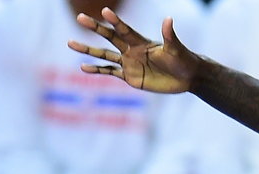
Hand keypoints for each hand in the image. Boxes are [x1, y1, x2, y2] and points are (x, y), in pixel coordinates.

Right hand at [69, 8, 199, 93]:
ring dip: (88, 50)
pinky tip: (83, 67)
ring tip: (71, 43)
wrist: (187, 77)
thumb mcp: (176, 48)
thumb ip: (169, 35)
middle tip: (79, 18)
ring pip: (104, 55)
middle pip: (109, 37)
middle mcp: (132, 50)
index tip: (103, 12)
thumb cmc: (184, 60)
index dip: (115, 21)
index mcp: (142, 41)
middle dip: (95, 28)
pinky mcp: (130, 77)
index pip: (125, 29)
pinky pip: (110, 72)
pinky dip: (97, 70)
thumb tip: (168, 19)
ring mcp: (129, 63)